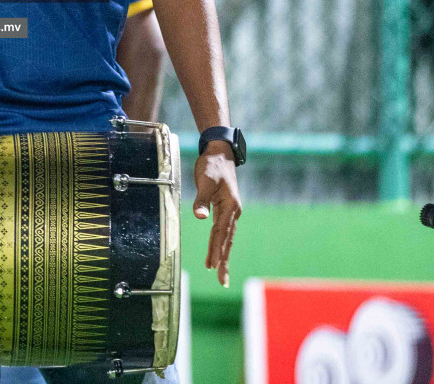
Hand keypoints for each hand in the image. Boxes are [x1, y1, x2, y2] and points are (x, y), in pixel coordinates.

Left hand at [193, 145, 242, 286]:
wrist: (220, 153)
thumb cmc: (212, 166)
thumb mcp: (205, 181)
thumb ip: (202, 200)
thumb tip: (200, 217)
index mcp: (230, 207)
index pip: (221, 234)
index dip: (217, 252)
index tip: (215, 268)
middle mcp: (234, 211)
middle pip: (227, 240)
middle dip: (223, 261)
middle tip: (222, 281)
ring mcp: (231, 211)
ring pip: (226, 237)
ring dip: (222, 254)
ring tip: (219, 272)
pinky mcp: (227, 209)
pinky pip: (224, 230)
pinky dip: (220, 243)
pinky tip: (217, 251)